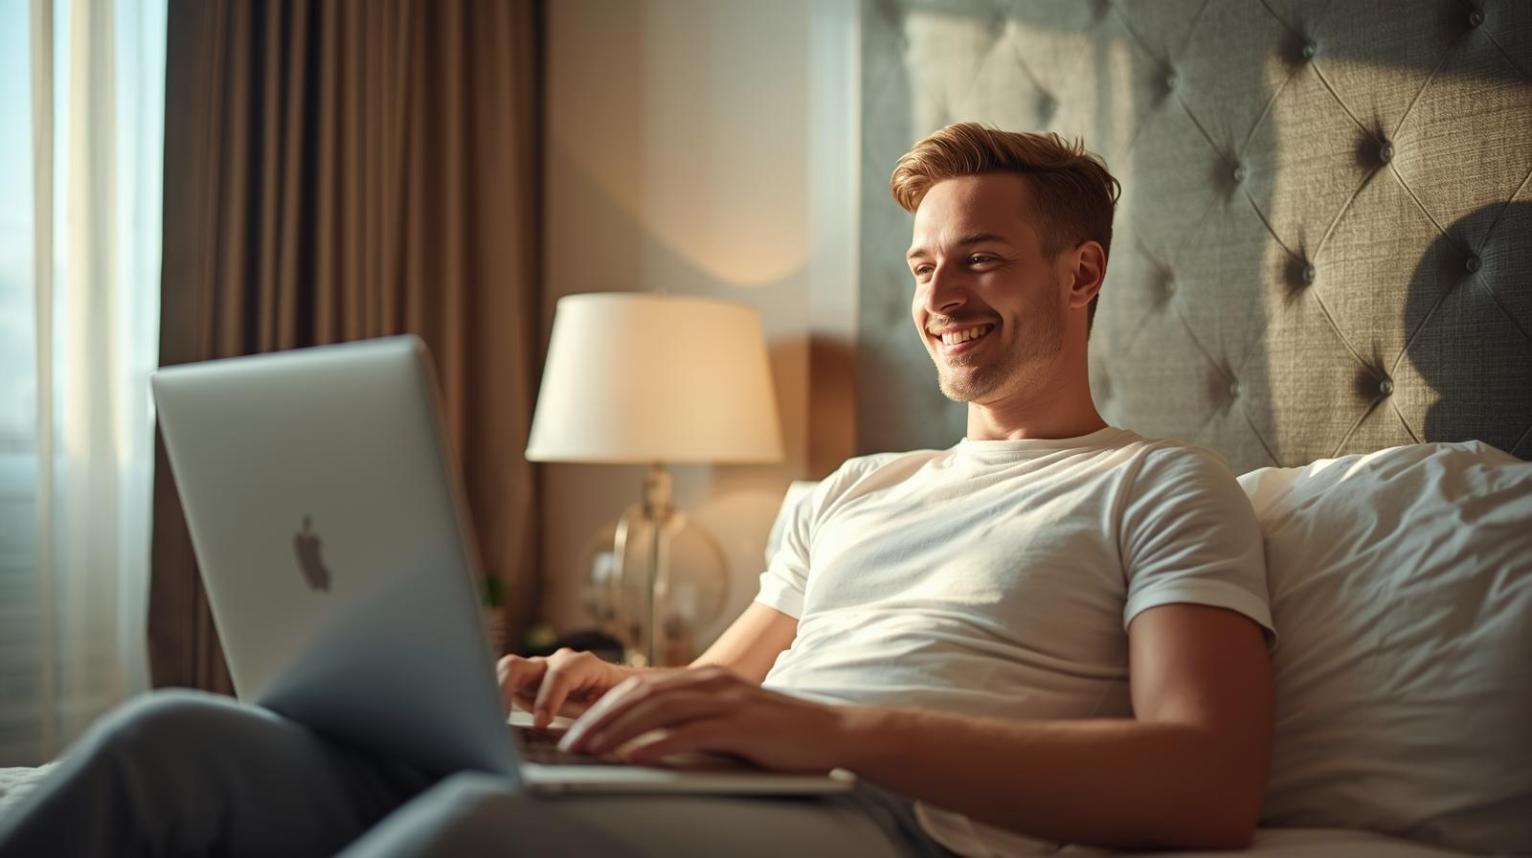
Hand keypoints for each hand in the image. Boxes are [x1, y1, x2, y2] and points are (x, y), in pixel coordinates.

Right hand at [497, 648, 634, 728]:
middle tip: (499, 719)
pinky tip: (490, 721)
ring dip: (493, 694)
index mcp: (582, 665)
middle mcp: (554, 663)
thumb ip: (591, 719)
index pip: (560, 673)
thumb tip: (575, 738)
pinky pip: (503, 686)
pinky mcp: (526, 684)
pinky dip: (494, 700)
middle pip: (518, 666)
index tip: (541, 723)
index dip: (549, 697)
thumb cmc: (617, 701)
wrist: (620, 689)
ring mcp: (537, 672)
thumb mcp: (610, 711)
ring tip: (487, 720)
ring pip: (504, 673)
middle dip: (504, 689)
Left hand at [556, 666, 850, 772]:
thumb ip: (693, 724)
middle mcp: (712, 681)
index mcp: (706, 679)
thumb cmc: (779, 736)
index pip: (641, 687)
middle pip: (641, 695)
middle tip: (569, 744)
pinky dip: (657, 745)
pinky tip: (634, 758)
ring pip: (658, 710)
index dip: (603, 708)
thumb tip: (645, 745)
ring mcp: (727, 700)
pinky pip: (690, 733)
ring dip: (618, 732)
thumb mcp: (729, 723)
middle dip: (599, 719)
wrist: (832, 734)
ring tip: (591, 751)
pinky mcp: (742, 724)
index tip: (575, 731)